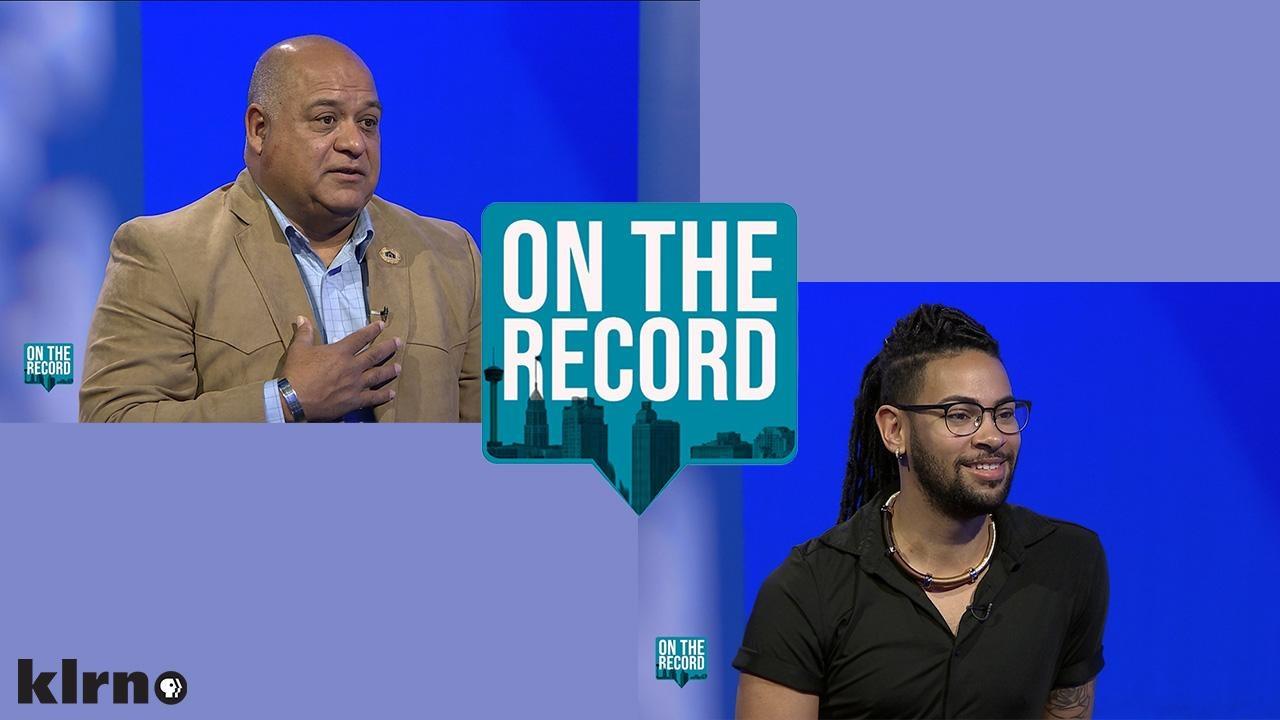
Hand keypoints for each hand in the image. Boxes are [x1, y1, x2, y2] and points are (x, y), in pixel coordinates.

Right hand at [279, 316, 401, 421]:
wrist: (293, 399)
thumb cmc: (296, 373)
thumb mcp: (298, 349)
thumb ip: (305, 333)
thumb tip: (302, 318)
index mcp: (340, 352)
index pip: (360, 338)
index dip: (372, 330)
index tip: (382, 325)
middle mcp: (352, 367)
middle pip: (375, 355)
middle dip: (388, 348)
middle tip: (399, 343)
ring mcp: (355, 384)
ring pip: (378, 375)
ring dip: (389, 370)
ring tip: (399, 368)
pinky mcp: (354, 401)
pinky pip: (372, 398)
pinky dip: (383, 396)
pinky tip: (391, 394)